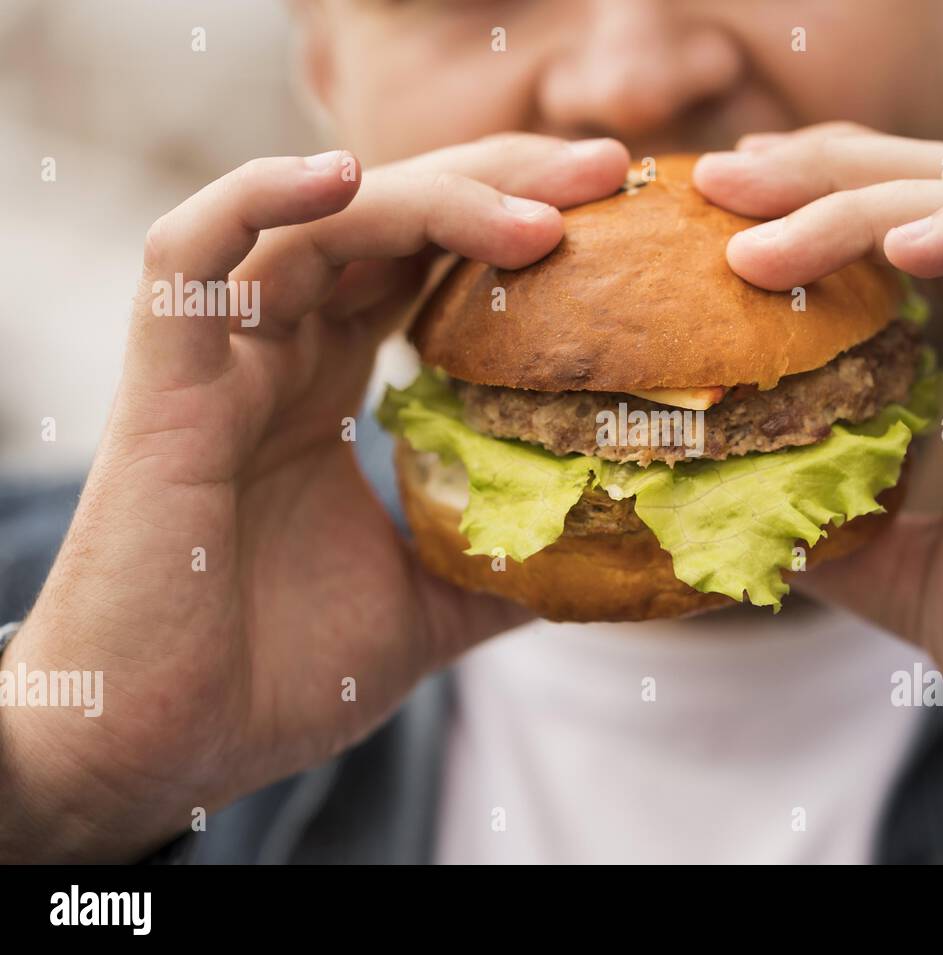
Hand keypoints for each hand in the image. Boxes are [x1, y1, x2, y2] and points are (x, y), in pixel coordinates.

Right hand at [0, 134, 629, 861]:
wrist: (163, 749)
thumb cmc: (277, 676)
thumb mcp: (427, 607)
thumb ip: (501, 565)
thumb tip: (605, 554)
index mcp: (330, 385)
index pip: (428, 263)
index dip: (514, 223)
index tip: (620, 212)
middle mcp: (280, 353)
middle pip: (392, 221)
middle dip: (501, 183)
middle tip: (608, 171)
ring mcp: (223, 360)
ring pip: (318, 224)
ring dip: (432, 198)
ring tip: (540, 211)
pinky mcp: (166, 384)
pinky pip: (189, 255)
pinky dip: (259, 200)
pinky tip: (344, 179)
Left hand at [695, 125, 942, 861]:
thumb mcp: (888, 567)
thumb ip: (813, 516)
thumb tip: (704, 490)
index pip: (883, 236)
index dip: (796, 210)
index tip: (703, 216)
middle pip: (917, 191)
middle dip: (809, 177)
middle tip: (716, 182)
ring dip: (861, 205)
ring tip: (763, 238)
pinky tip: (903, 246)